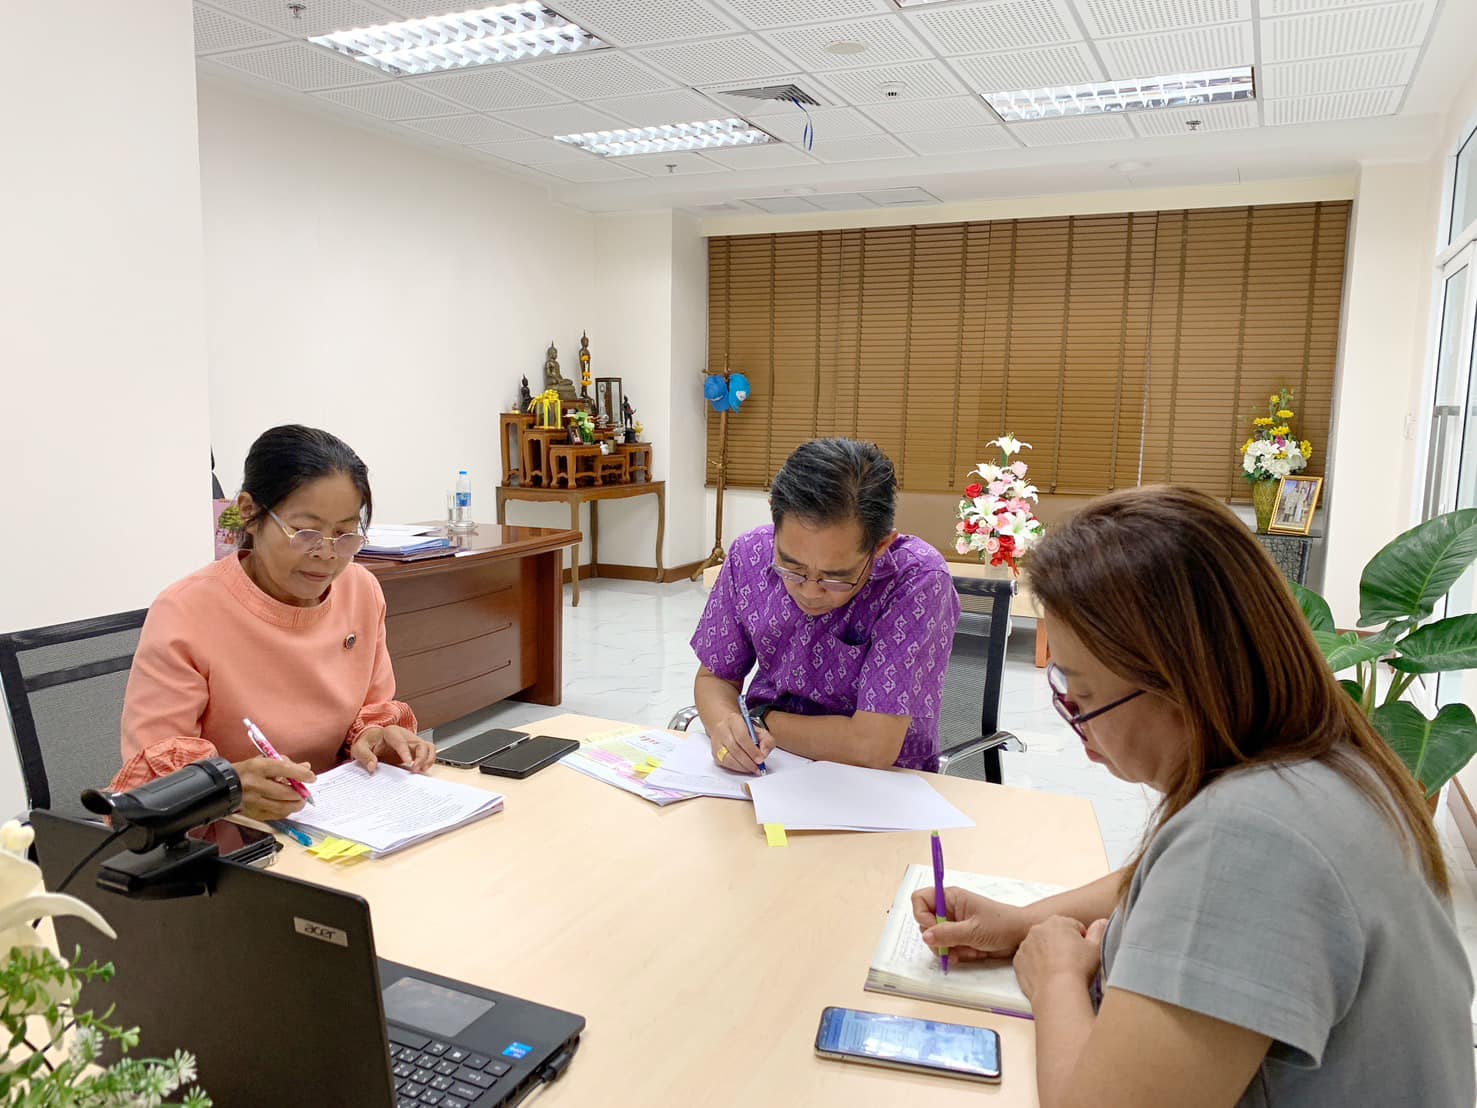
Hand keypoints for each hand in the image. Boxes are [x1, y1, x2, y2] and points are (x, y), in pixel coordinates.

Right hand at [233, 756, 315, 821]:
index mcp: (258, 767)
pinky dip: (285, 812)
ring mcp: (252, 800)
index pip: (283, 769)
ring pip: (281, 807)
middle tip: (306, 793)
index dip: (300, 774)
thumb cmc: (248, 770)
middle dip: (300, 794)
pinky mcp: (251, 812)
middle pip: (284, 792)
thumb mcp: (266, 761)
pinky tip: (288, 807)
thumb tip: (306, 767)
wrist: (225, 784)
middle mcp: (254, 784)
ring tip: (300, 802)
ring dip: (295, 805)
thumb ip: (287, 764)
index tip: (312, 777)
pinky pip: (274, 815)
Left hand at [351, 725, 435, 773]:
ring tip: (421, 770)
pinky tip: (423, 768)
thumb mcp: (359, 748)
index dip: (405, 751)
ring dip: (428, 759)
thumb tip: (372, 766)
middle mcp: (405, 735)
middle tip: (414, 770)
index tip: (408, 762)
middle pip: (420, 743)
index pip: (401, 741)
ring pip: (428, 747)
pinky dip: (429, 760)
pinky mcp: (415, 748)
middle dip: (421, 757)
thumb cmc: (367, 743)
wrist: (373, 740)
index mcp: (391, 732)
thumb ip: (364, 756)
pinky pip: (429, 751)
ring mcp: (412, 741)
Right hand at [708, 713, 775, 774]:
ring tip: (753, 769)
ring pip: (727, 757)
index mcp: (734, 720)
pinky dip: (736, 768)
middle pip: (734, 748)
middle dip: (748, 761)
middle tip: (758, 767)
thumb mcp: (760, 731)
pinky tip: (745, 768)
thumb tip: (763, 753)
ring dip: (742, 766)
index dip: (751, 750)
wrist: (728, 727)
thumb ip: (767, 741)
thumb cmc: (745, 730)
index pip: (742, 736)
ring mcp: (716, 741)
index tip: (761, 759)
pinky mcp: (714, 752)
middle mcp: (722, 729)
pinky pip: (725, 763)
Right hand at [912, 887, 1030, 961]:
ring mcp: (954, 924)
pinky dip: (954, 953)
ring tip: (966, 951)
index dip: (922, 915)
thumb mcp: (973, 930)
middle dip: (937, 938)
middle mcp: (949, 909)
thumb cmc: (1001, 925)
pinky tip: (967, 954)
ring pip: (935, 938)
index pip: (920, 899)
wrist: (1021, 936)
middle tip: (951, 945)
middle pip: (925, 923)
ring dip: (948, 948)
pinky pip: (947, 947)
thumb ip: (947, 934)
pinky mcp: (959, 937)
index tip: (934, 928)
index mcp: (950, 898)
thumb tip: (925, 936)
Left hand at [1012, 915, 1107, 1000]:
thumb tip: (1101, 921)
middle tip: (1072, 964)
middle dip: (1063, 945)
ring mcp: (1025, 944)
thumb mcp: (1096, 947)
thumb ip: (1099, 930)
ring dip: (1047, 955)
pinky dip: (1035, 966)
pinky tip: (1046, 977)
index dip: (1082, 941)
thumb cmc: (1078, 968)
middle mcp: (1038, 929)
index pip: (1074, 927)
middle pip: (1054, 935)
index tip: (1083, 955)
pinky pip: (1028, 960)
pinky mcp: (1018, 960)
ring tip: (1059, 972)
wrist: (1057, 990)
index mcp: (1058, 921)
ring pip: (1040, 947)